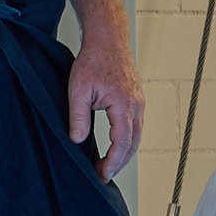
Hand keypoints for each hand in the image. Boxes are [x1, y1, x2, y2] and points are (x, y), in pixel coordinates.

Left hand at [68, 34, 143, 182]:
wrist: (107, 39)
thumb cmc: (93, 59)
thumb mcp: (78, 90)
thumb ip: (78, 117)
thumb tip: (77, 140)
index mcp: (124, 105)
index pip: (122, 142)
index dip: (112, 162)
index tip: (102, 174)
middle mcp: (136, 106)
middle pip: (133, 144)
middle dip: (118, 163)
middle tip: (102, 175)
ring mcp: (139, 103)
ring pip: (136, 136)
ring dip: (123, 153)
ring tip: (106, 165)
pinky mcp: (136, 100)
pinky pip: (135, 126)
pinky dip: (126, 140)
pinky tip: (115, 146)